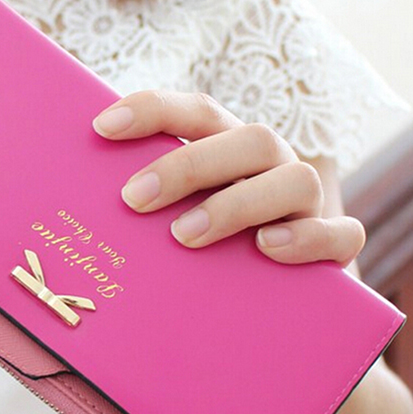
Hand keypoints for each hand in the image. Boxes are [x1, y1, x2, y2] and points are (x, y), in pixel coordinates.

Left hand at [93, 91, 364, 267]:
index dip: (153, 110)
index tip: (102, 127)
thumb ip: (146, 213)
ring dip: (235, 205)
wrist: (271, 302)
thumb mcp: (175, 225)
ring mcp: (307, 204)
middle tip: (134, 200)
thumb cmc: (209, 255)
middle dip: (187, 166)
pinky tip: (265, 249)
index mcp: (230, 150)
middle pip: (248, 139)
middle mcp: (272, 166)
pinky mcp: (335, 245)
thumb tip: (72, 219)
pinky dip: (306, 239)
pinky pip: (340, 234)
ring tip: (185, 237)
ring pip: (294, 179)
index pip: (197, 112)